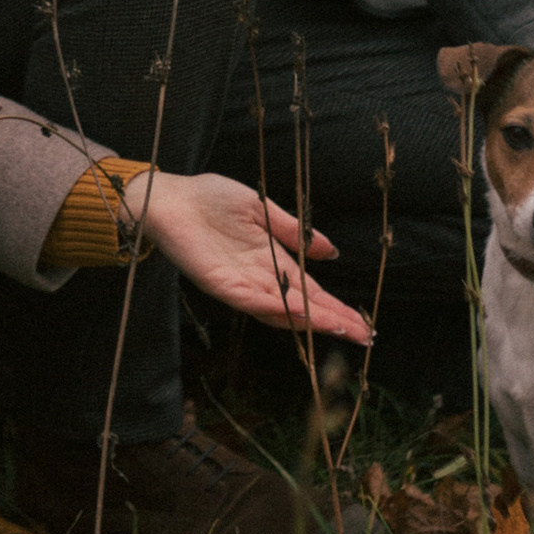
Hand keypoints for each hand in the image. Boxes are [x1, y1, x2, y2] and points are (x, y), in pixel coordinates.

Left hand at [133, 169, 371, 344]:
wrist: (170, 197)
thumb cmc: (210, 199)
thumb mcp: (262, 209)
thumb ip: (294, 231)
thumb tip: (331, 253)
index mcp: (272, 259)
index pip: (310, 290)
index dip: (336, 306)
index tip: (363, 322)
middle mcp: (259, 278)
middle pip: (302, 306)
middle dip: (333, 320)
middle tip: (363, 335)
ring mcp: (240, 284)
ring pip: (282, 310)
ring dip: (311, 319)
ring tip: (340, 327)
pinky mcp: (220, 284)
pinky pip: (252, 300)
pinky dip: (276, 307)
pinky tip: (299, 313)